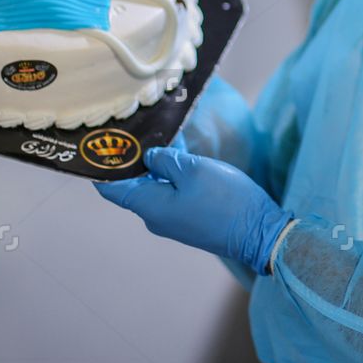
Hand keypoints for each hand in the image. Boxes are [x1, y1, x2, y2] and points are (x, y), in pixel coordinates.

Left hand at [95, 146, 293, 274]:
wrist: (259, 232)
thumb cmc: (225, 200)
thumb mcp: (192, 170)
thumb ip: (165, 160)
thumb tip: (149, 157)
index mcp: (149, 206)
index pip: (111, 187)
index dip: (104, 165)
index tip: (102, 143)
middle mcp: (155, 217)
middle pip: (133, 185)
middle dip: (134, 158)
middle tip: (138, 129)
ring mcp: (173, 220)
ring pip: (155, 187)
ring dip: (157, 165)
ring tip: (162, 136)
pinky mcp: (189, 219)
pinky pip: (171, 194)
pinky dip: (171, 175)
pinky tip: (181, 156)